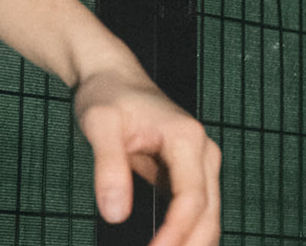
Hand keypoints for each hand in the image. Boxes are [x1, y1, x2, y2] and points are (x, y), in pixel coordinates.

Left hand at [75, 65, 220, 244]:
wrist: (111, 76)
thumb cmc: (105, 95)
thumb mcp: (97, 123)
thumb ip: (107, 166)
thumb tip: (115, 214)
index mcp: (186, 139)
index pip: (191, 198)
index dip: (176, 232)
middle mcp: (203, 153)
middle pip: (208, 214)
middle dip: (188, 245)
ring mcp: (200, 165)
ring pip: (207, 218)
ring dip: (191, 244)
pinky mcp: (190, 174)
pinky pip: (194, 212)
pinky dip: (184, 234)